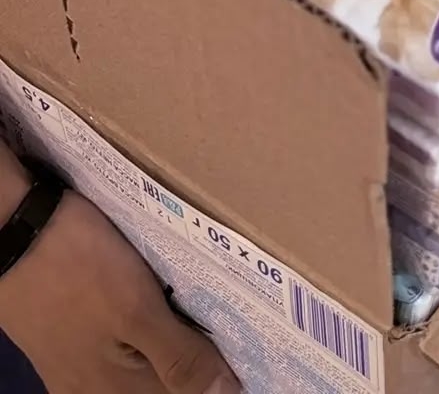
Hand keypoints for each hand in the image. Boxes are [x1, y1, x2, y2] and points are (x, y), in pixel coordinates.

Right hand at [0, 179, 238, 393]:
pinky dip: (145, 330)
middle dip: (196, 362)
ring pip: (138, 366)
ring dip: (172, 345)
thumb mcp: (136, 309)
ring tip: (204, 314)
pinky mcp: (64, 335)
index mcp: (117, 392)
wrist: (10, 230)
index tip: (246, 355)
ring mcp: (75, 364)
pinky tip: (160, 304)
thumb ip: (179, 357)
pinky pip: (117, 345)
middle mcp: (95, 388)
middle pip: (159, 385)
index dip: (217, 377)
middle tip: (230, 329)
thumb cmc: (78, 268)